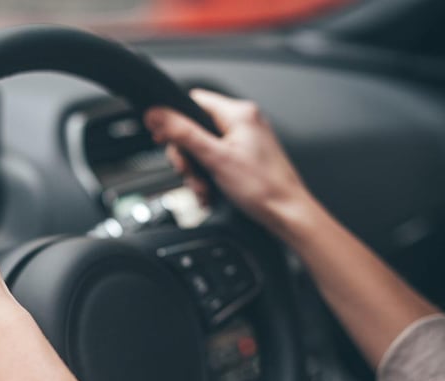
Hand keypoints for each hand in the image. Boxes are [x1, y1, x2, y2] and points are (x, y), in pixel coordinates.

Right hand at [145, 89, 314, 237]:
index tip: (165, 140)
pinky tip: (211, 191)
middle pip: (194, 128)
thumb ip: (183, 134)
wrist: (287, 214)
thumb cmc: (263, 188)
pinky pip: (216, 158)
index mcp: (239, 113)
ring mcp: (245, 139)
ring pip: (203, 147)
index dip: (173, 121)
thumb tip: (157, 114)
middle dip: (187, 156)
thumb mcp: (215, 159)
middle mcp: (244, 121)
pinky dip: (209, 175)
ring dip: (197, 171)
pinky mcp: (245, 155)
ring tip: (204, 189)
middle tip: (190, 173)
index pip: (192, 102)